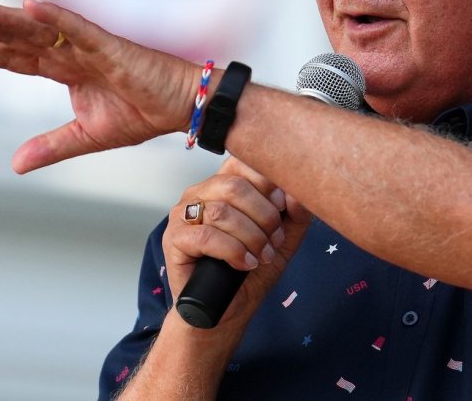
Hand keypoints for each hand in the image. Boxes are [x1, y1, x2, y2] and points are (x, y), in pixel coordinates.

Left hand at [0, 0, 198, 172]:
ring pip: (40, 27)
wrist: (183, 107)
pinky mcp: (111, 46)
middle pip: (18, 36)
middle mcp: (71, 52)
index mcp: (64, 70)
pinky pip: (79, 28)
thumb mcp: (87, 136)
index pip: (14, 58)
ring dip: (6, 18)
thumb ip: (51, 146)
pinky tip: (31, 4)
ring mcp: (89, 46)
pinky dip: (56, 15)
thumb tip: (14, 165)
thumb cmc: (143, 114)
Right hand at [163, 156, 311, 323]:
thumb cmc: (251, 270)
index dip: (266, 181)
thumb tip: (297, 191)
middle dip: (264, 215)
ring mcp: (182, 215)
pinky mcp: (174, 240)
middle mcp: (199, 194)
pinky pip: (207, 237)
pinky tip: (244, 263)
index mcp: (222, 185)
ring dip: (251, 236)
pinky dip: (233, 251)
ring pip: (221, 212)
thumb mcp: (283, 238)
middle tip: (275, 239)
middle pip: (234, 186)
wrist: (228, 309)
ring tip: (262, 255)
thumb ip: (295, 212)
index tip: (282, 205)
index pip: (241, 162)